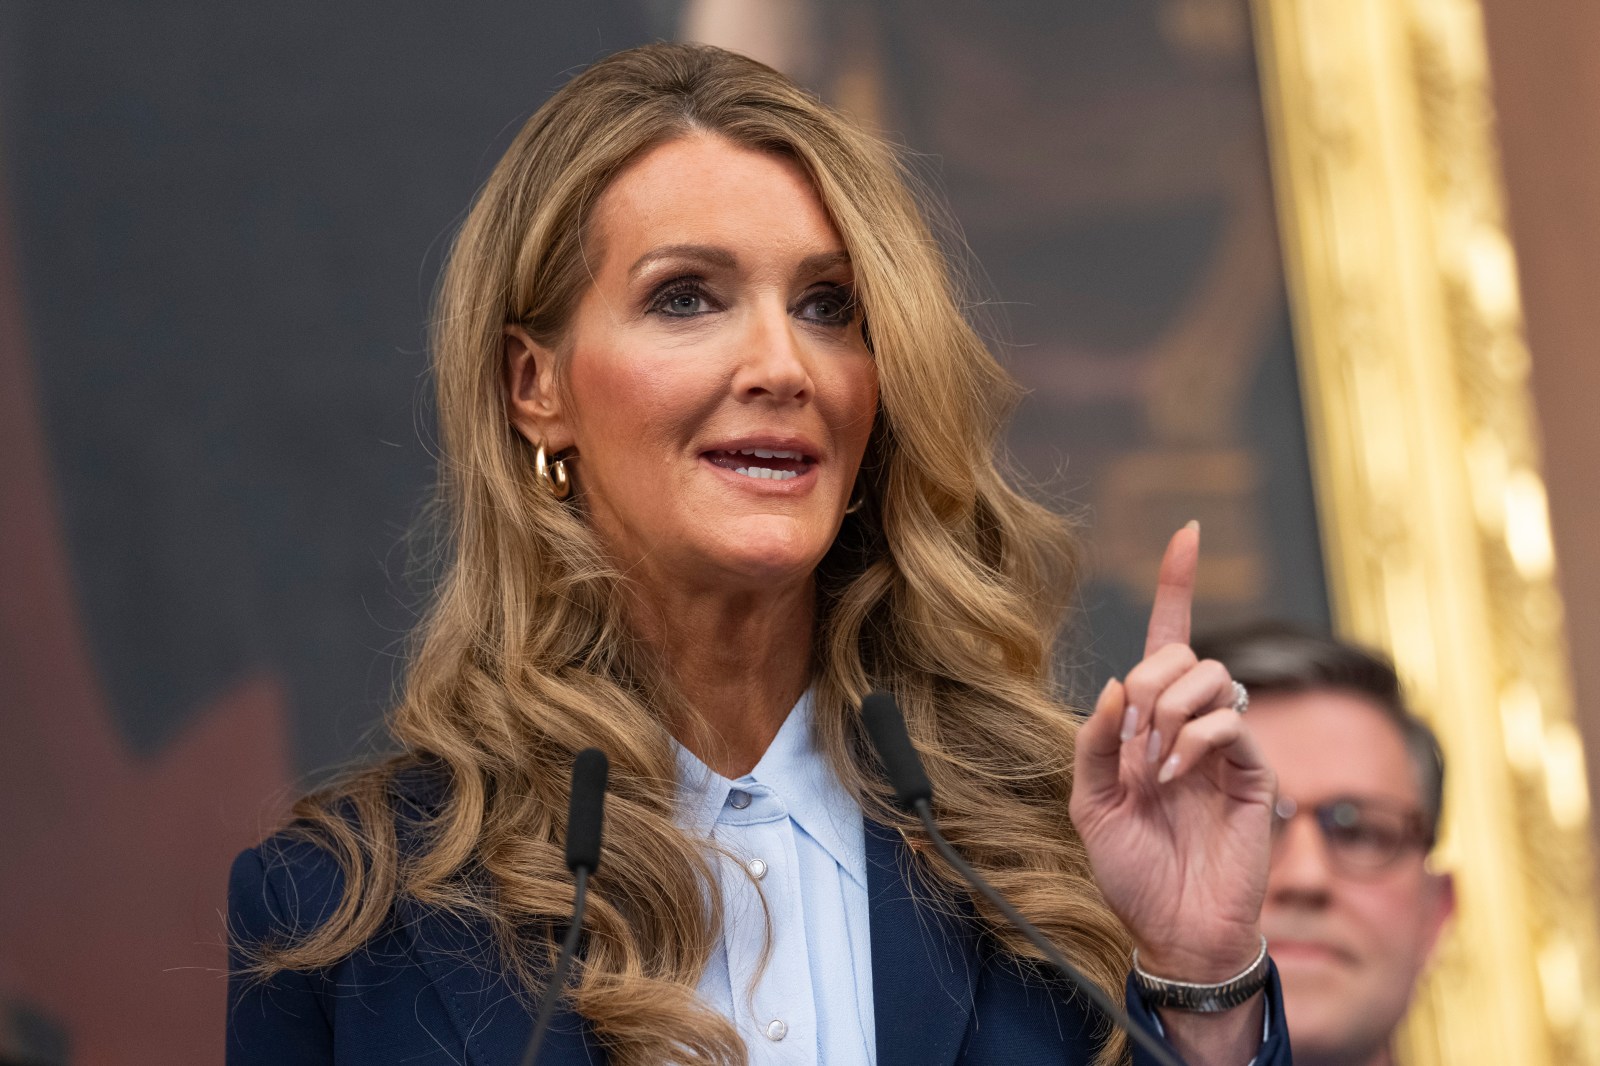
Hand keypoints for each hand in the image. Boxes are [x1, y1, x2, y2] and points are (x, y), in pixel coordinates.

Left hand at [1068, 523, 1275, 981]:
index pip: (1170, 638)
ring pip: (1209, 678)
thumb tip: (1118, 683)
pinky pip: (1230, 723)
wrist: (1172, 929)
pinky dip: (1193, 743)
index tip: (1187, 532)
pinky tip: (1173, 780)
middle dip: (1147, 688)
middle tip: (1131, 748)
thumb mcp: (1088, 804)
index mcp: (1151, 724)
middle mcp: (1192, 725)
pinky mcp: (1256, 774)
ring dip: (1167, 715)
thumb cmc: (1131, 871)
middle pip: (1182, 655)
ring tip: (1152, 771)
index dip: (1179, 584)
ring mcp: (1227, 747)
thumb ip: (1093, 740)